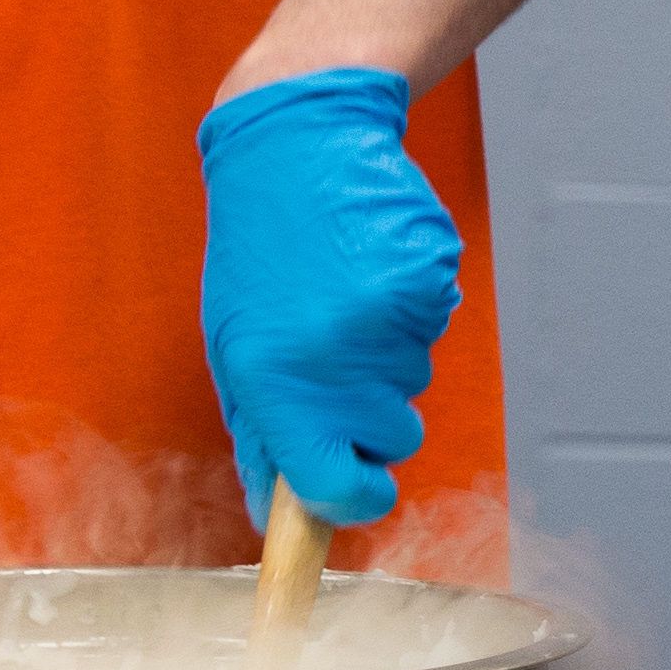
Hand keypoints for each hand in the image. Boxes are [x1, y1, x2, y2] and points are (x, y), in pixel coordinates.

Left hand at [197, 67, 462, 529]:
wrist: (296, 147)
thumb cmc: (258, 255)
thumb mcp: (235, 350)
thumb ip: (260, 439)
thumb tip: (276, 521)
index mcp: (274, 382)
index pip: (336, 487)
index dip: (354, 497)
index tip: (356, 484)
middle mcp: (333, 356)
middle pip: (391, 440)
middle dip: (371, 414)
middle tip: (334, 356)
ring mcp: (387, 317)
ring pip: (414, 382)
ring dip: (387, 356)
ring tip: (347, 296)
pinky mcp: (428, 281)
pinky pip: (435, 329)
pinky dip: (410, 311)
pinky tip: (374, 271)